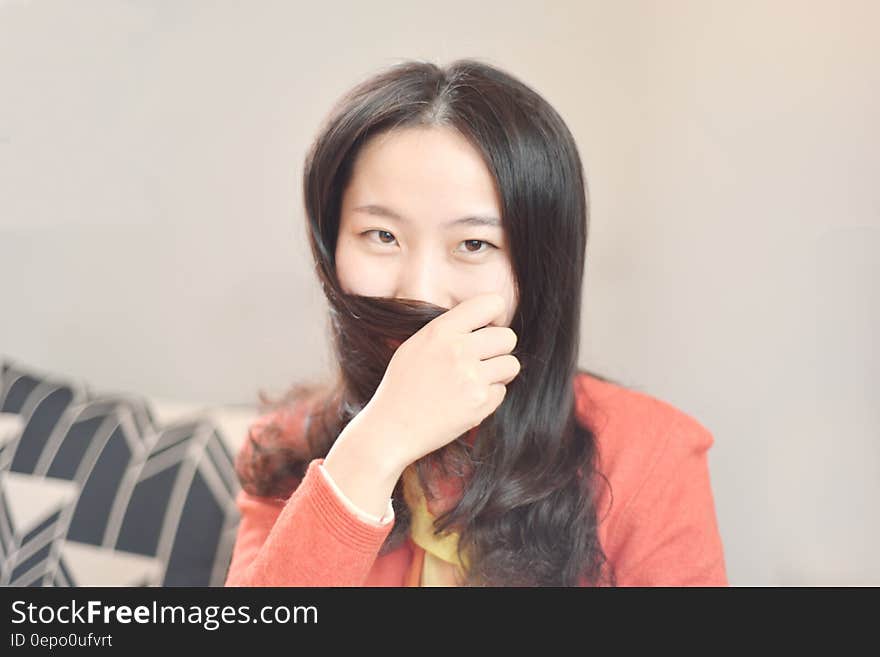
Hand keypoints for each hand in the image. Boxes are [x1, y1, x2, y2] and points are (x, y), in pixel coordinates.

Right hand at [361, 292, 520, 468]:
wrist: (391, 428)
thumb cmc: (402, 386)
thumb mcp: (416, 345)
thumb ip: (448, 330)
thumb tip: (483, 322)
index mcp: (441, 330)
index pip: (490, 304)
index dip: (497, 315)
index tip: (491, 327)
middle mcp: (458, 350)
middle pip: (508, 337)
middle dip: (500, 348)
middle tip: (484, 360)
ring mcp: (471, 377)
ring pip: (511, 364)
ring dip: (499, 372)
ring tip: (476, 380)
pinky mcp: (479, 403)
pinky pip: (502, 391)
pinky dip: (489, 396)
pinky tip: (466, 399)